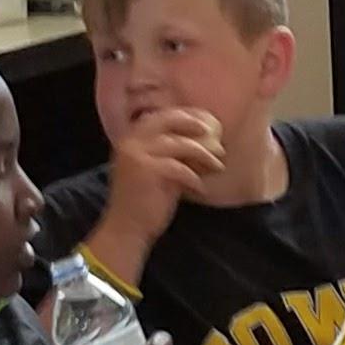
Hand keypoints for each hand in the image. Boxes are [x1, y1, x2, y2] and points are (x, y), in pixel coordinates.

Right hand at [105, 105, 221, 244]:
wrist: (126, 229)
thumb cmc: (143, 203)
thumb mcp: (155, 171)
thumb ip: (170, 154)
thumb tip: (199, 143)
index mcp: (131, 139)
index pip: (160, 116)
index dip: (184, 115)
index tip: (205, 121)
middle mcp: (131, 141)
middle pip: (169, 120)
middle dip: (194, 123)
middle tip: (214, 134)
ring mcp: (138, 154)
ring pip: (180, 144)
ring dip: (204, 154)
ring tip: (217, 165)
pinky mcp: (148, 170)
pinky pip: (181, 167)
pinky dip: (194, 177)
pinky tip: (200, 188)